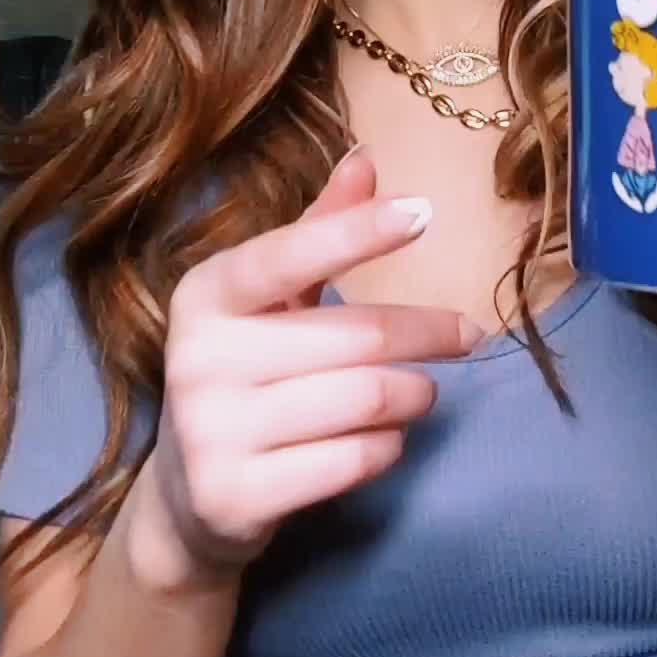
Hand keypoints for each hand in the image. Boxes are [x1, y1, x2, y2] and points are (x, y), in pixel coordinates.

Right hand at [144, 149, 478, 584]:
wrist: (188, 497)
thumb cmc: (246, 375)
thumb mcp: (269, 300)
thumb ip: (317, 231)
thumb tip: (367, 158)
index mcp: (206, 294)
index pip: (289, 254)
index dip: (359, 232)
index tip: (424, 212)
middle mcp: (199, 358)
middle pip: (356, 337)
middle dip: (428, 333)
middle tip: (467, 334)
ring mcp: (212, 432)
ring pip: (365, 400)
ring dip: (414, 394)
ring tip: (421, 391)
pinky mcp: (236, 496)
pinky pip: (354, 461)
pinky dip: (388, 448)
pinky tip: (385, 440)